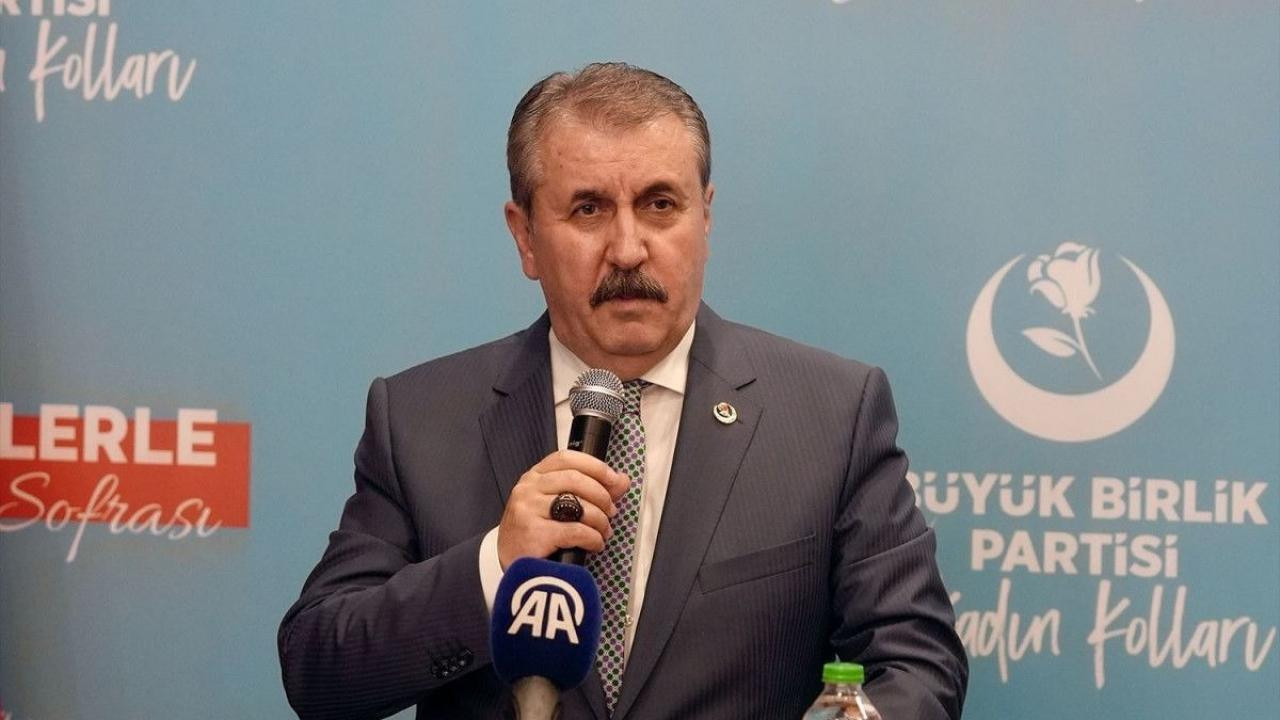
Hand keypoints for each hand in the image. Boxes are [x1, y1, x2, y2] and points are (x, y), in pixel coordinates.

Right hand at [497, 450, 629, 568]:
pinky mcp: (533, 533)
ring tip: (603, 531)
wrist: (510, 565)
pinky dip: (593, 538)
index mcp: (534, 477)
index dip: (595, 466)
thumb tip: (622, 480)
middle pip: (575, 480)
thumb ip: (591, 490)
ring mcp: (528, 509)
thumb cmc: (536, 533)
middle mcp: (528, 488)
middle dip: (602, 496)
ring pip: (578, 505)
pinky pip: (575, 531)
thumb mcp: (559, 506)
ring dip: (599, 520)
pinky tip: (595, 544)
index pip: (566, 458)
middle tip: (611, 512)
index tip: (614, 480)